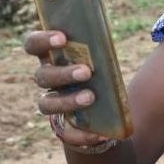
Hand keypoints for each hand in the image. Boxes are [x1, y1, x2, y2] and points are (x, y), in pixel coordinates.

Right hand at [24, 29, 107, 148]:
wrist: (106, 111)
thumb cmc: (101, 73)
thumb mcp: (102, 56)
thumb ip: (102, 44)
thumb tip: (131, 29)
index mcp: (52, 58)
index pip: (32, 45)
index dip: (41, 40)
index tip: (62, 38)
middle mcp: (47, 81)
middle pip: (42, 76)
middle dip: (63, 73)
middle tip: (87, 71)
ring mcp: (54, 104)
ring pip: (47, 104)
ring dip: (68, 100)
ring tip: (91, 97)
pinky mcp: (64, 128)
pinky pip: (67, 134)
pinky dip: (83, 134)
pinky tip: (100, 133)